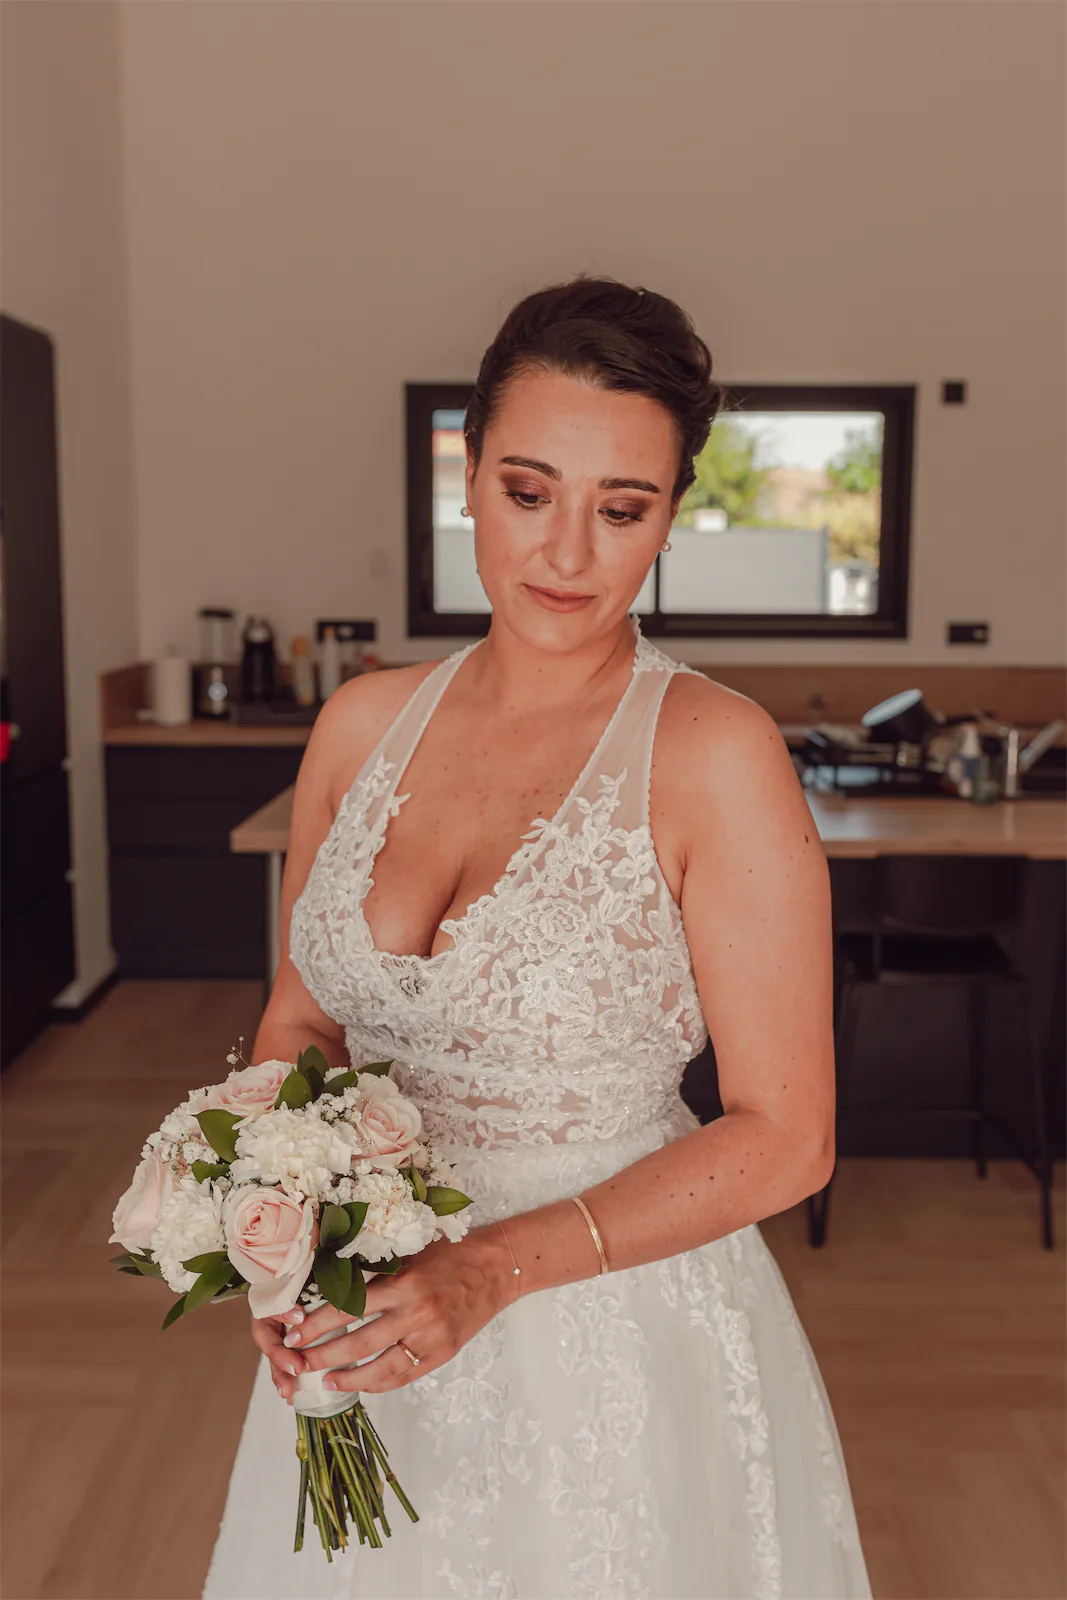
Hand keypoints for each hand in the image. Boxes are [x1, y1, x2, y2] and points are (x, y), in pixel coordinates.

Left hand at [262, 1225, 519, 1402]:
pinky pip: (404, 1375)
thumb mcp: (410, 1253)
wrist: (498, 1268)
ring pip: (380, 1368)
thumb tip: (330, 1285)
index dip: (317, 1323)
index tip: (293, 1332)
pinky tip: (361, 1384)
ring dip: (349, 1378)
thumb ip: (377, 1272)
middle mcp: (417, 1313)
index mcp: (405, 1283)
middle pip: (359, 1344)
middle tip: (297, 1362)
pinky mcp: (443, 1354)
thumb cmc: (451, 1255)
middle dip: (322, 1355)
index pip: (350, 1308)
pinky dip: (380, 1383)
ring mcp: (431, 1338)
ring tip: (326, 1380)